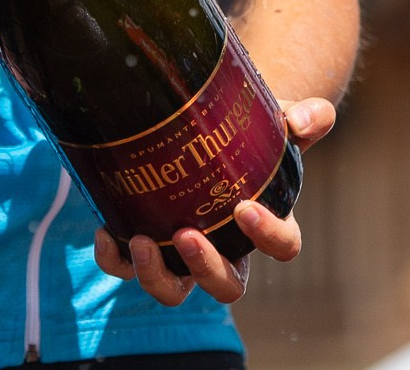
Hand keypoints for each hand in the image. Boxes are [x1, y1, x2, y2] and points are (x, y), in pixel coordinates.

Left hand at [92, 98, 336, 305]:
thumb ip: (304, 118)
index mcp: (265, 224)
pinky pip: (126, 267)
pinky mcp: (147, 244)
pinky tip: (105, 231)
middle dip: (206, 268)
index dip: (268, 236)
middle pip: (226, 286)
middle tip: (186, 235)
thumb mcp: (280, 120)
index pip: (282, 246)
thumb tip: (304, 119)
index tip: (245, 207)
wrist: (214, 125)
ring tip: (141, 240)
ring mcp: (183, 254)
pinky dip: (115, 259)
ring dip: (157, 277)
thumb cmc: (254, 131)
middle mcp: (226, 249)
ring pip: (176, 291)